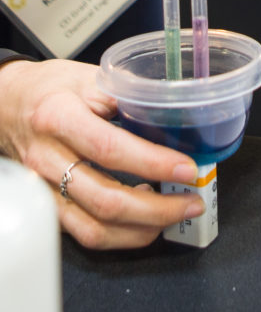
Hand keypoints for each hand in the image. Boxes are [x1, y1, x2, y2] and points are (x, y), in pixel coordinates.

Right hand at [0, 59, 202, 249]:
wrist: (7, 103)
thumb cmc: (50, 87)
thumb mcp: (87, 76)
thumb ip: (126, 95)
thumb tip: (173, 116)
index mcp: (58, 117)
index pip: (109, 148)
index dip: (152, 163)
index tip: (186, 168)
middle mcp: (47, 158)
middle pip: (104, 199)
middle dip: (157, 209)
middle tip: (191, 201)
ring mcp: (44, 189)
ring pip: (94, 228)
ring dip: (142, 229)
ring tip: (173, 214)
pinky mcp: (48, 207)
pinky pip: (84, 233)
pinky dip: (120, 234)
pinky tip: (142, 219)